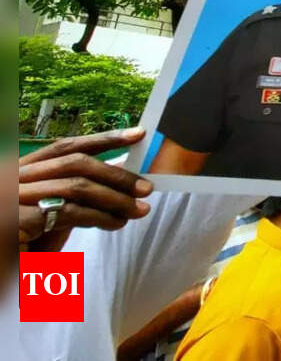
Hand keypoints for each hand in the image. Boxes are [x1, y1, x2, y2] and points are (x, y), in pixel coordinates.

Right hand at [19, 128, 152, 251]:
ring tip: (139, 210)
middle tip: (146, 188)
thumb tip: (122, 175)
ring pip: (77, 186)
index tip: (138, 134)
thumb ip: (79, 192)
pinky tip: (116, 223)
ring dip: (115, 198)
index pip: (66, 146)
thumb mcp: (55, 209)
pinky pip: (69, 211)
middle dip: (116, 175)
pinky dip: (99, 216)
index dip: (104, 138)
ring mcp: (13, 195)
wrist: (3, 266)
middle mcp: (16, 176)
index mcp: (24, 169)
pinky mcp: (16, 219)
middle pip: (76, 163)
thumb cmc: (28, 240)